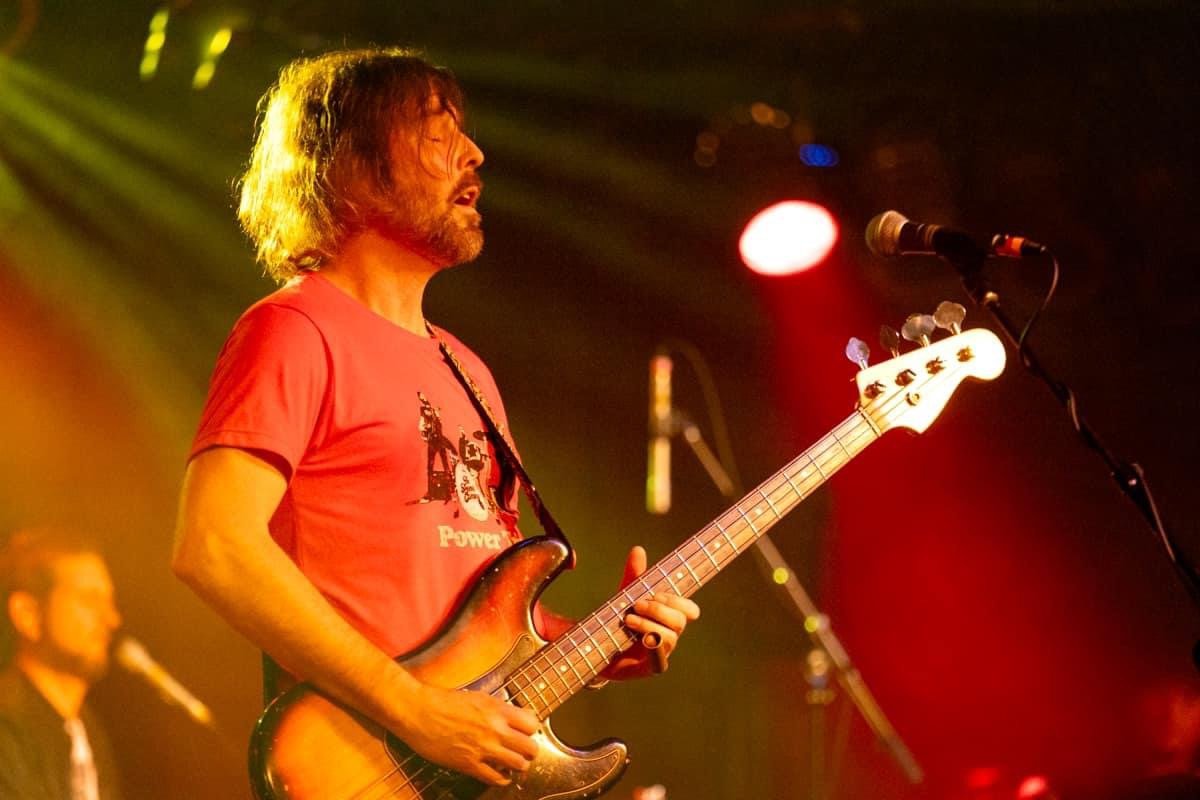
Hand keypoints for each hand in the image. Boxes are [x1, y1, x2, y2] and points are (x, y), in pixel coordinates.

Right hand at [395, 684, 539, 785]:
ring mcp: (483, 748)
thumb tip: (510, 718)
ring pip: (519, 765)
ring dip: (518, 765)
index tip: (525, 731)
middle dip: (529, 750)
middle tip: (523, 750)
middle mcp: (495, 729)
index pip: (532, 723)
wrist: (418, 711)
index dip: (530, 729)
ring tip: (512, 763)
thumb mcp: (477, 697)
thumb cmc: (443, 701)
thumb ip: (496, 709)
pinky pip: (496, 778)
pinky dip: (501, 779)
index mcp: (497, 709)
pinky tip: (499, 774)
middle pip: (531, 747)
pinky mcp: (469, 764)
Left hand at [603, 546, 699, 679]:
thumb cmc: (618, 621)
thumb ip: (634, 575)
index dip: (678, 600)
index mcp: (668, 617)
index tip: (656, 593)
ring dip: (650, 624)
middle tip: (637, 603)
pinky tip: (641, 639)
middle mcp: (669, 634)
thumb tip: (638, 549)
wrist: (597, 650)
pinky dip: (653, 647)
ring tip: (629, 619)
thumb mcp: (626, 595)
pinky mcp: (650, 667)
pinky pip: (660, 661)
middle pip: (681, 620)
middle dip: (660, 608)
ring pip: (671, 637)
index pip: (689, 609)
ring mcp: (661, 652)